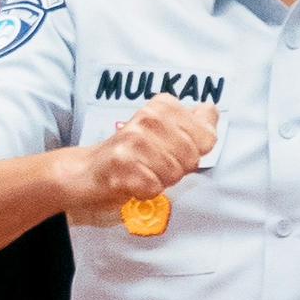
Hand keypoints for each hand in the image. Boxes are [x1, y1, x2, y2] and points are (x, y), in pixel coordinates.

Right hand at [68, 100, 216, 215]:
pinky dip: (145, 191)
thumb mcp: (165, 131)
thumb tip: (212, 110)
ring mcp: (133, 141)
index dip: (193, 152)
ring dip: (160, 180)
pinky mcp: (122, 166)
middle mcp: (147, 119)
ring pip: (175, 174)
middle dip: (177, 169)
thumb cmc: (132, 154)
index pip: (207, 138)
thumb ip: (194, 123)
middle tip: (153, 164)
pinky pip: (155, 187)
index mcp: (162, 107)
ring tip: (141, 171)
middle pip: (193, 158)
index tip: (170, 149)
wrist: (88, 171)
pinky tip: (131, 182)